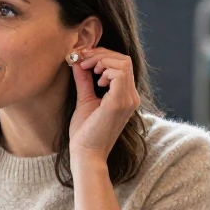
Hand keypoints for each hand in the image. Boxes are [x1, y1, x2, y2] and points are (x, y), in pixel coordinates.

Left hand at [68, 47, 140, 165]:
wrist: (86, 154)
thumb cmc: (85, 132)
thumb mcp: (85, 99)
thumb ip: (84, 80)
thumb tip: (78, 62)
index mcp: (125, 96)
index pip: (122, 64)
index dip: (102, 55)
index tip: (82, 59)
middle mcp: (131, 97)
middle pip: (124, 60)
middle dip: (101, 54)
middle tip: (82, 60)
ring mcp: (128, 100)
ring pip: (123, 63)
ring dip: (101, 60)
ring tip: (88, 70)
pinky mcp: (119, 103)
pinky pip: (119, 74)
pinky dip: (105, 70)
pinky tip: (96, 82)